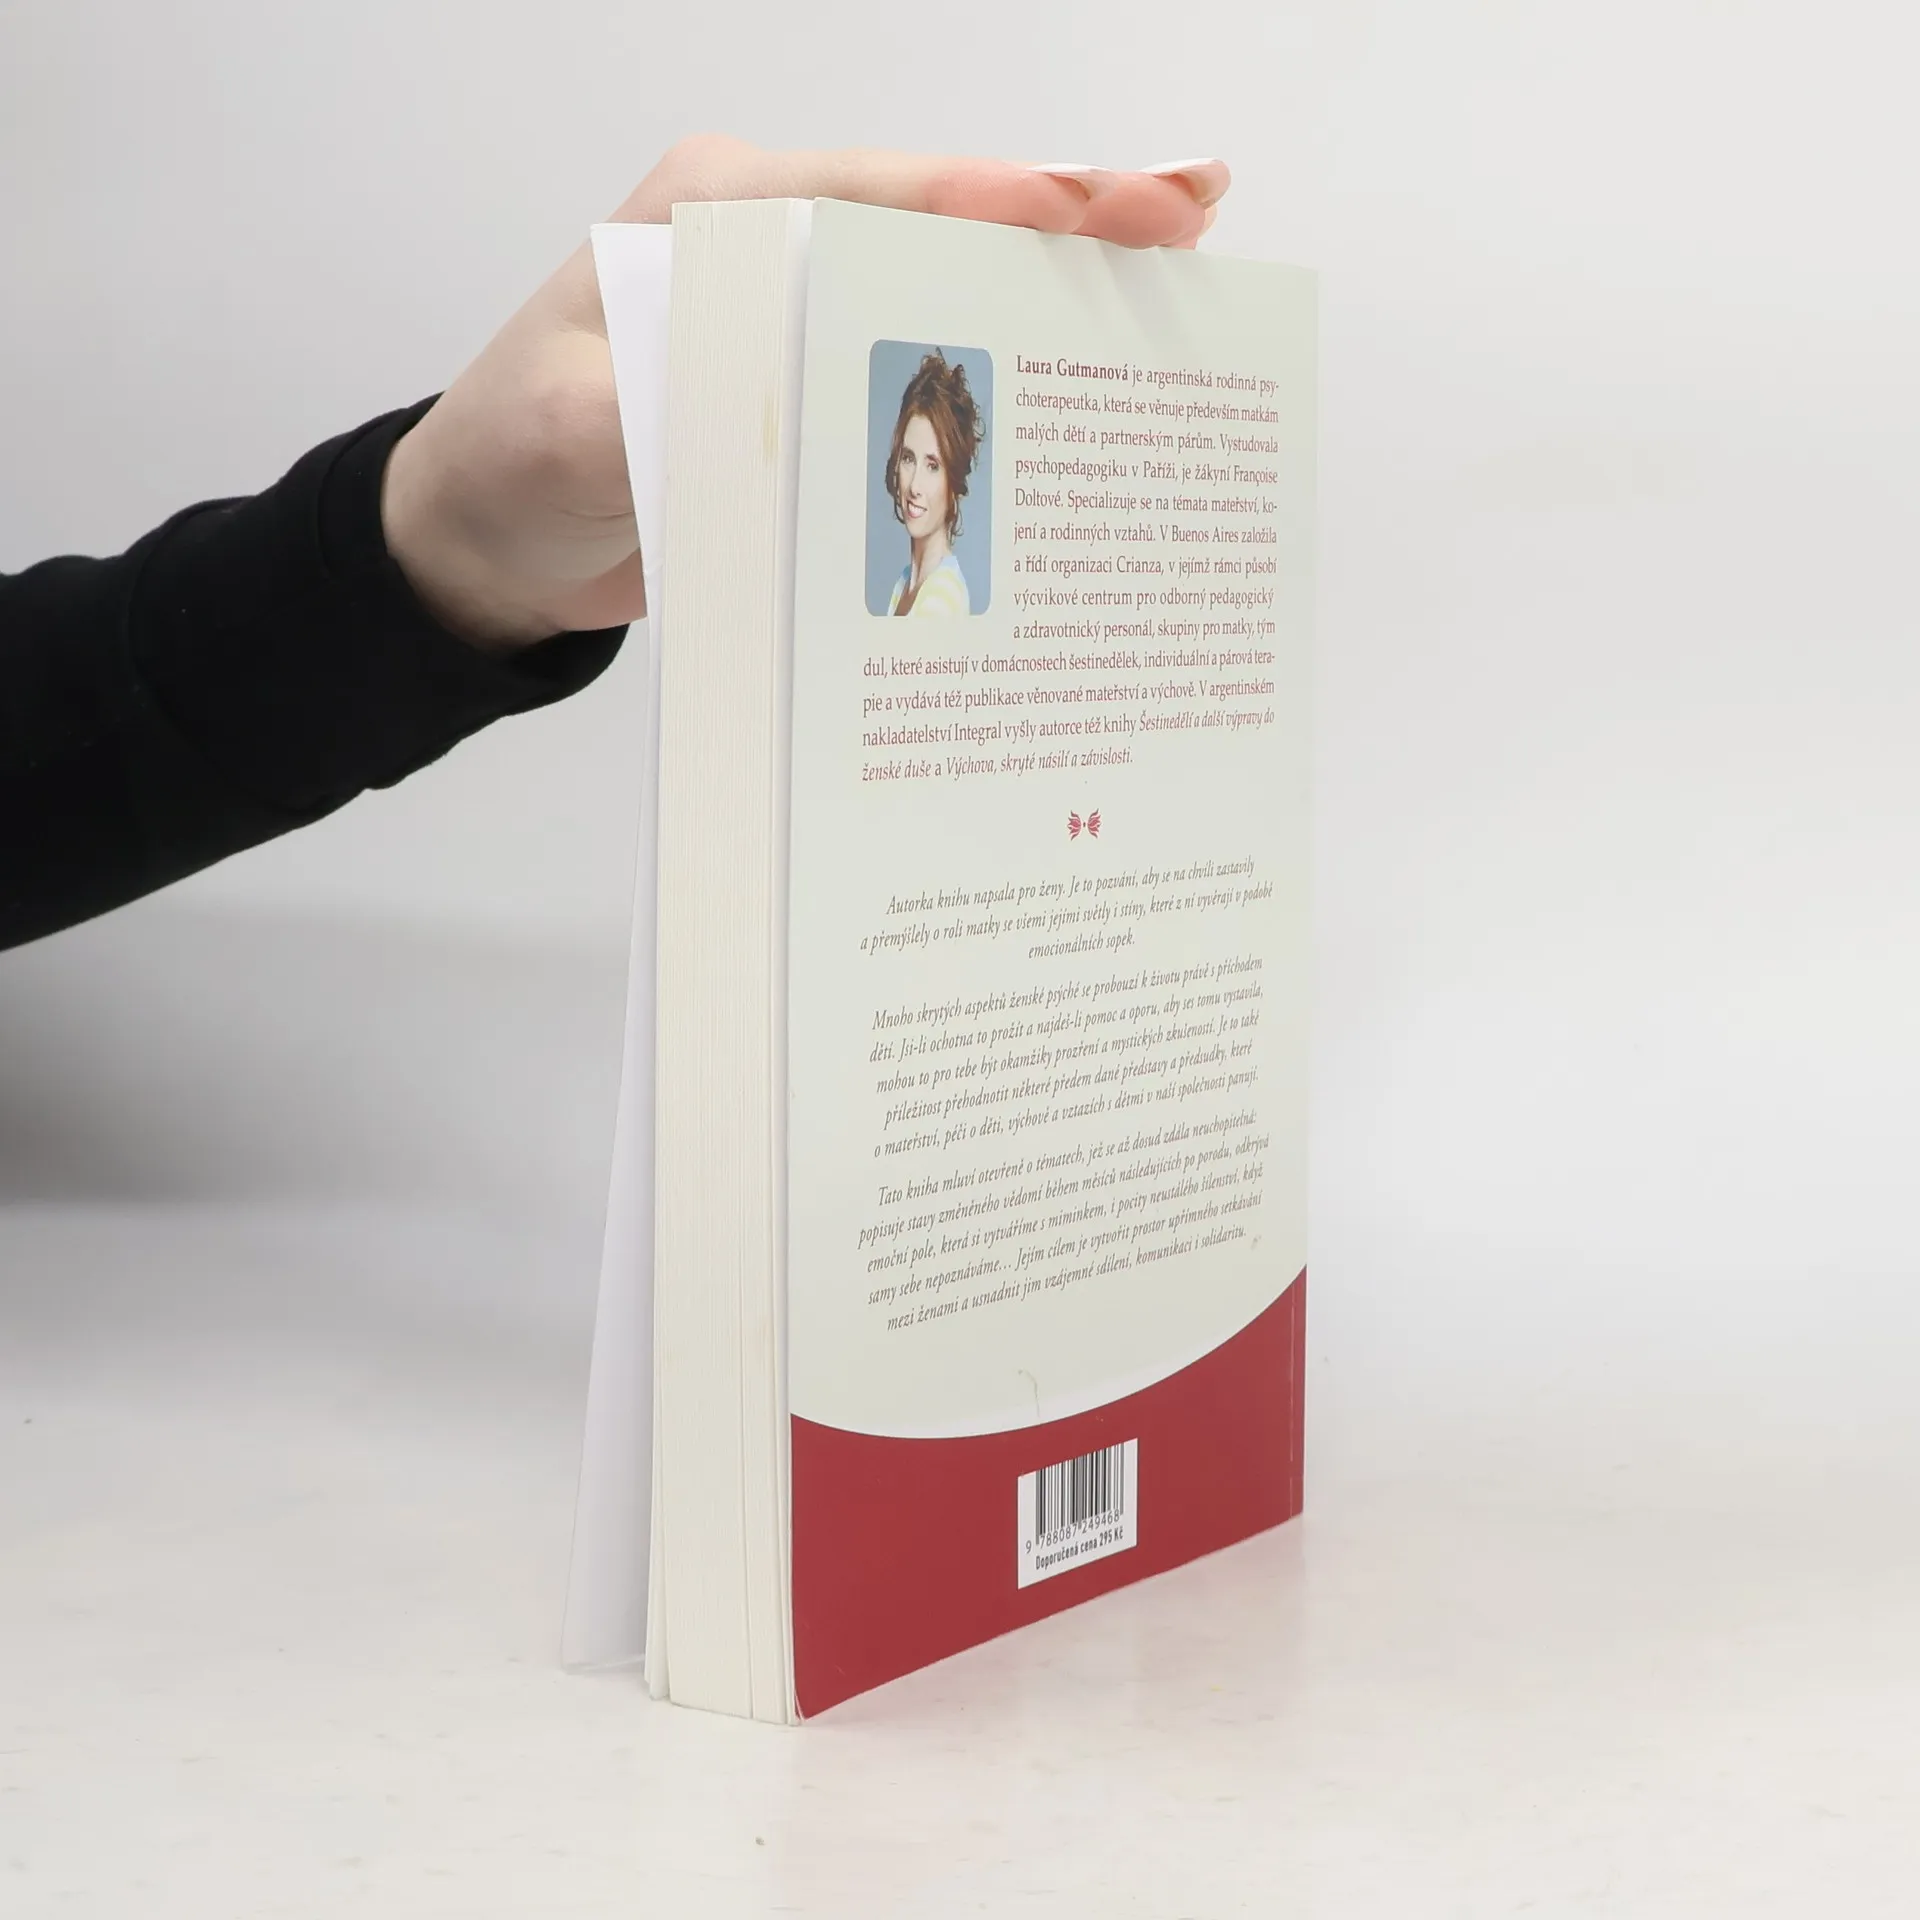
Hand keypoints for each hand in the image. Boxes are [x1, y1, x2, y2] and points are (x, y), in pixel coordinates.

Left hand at [382, 135, 1229, 649]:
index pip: (879, 193)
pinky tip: (1082, 388)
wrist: (486, 546)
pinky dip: (1004, 372)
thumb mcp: (564, 436)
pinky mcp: (812, 395)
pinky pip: (922, 372)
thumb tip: (766, 405)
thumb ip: (656, 411)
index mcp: (716, 216)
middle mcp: (771, 250)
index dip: (998, 202)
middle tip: (1193, 217)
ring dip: (1057, 293)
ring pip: (949, 290)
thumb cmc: (509, 469)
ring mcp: (799, 322)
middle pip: (942, 225)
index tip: (1101, 206)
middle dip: (1068, 221)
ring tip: (1178, 287)